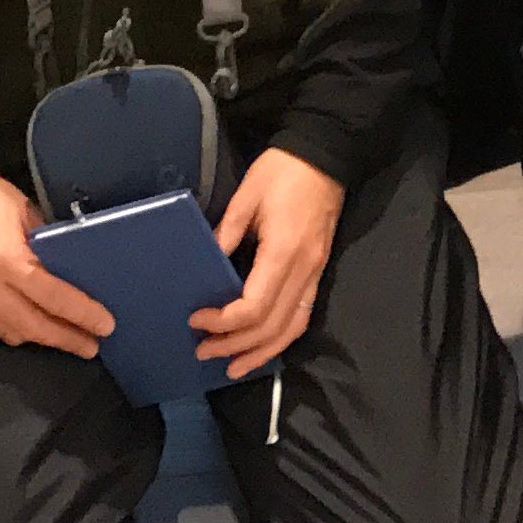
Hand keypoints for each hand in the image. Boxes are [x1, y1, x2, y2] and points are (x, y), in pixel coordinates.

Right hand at [0, 172, 111, 355]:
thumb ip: (45, 243)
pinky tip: (31, 327)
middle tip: (92, 346)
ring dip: (40, 338)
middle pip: (32, 325)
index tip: (105, 326)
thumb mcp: (25, 210)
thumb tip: (68, 268)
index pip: (52, 296)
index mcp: (7, 259)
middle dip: (65, 339)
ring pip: (10, 332)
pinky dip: (13, 329)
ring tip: (67, 340)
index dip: (81, 314)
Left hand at [196, 146, 347, 377]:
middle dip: (234, 345)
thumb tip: (206, 267)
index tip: (196, 318)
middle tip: (202, 351)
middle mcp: (303, 269)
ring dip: (260, 352)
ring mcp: (315, 272)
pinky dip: (280, 339)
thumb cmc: (283, 170)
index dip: (223, 321)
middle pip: (271, 326)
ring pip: (291, 328)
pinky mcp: (319, 271)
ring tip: (231, 367)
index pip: (254, 306)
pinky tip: (262, 348)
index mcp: (283, 251)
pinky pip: (302, 316)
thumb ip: (225, 233)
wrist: (325, 154)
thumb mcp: (246, 195)